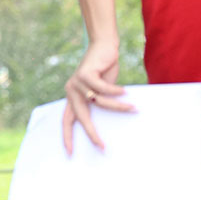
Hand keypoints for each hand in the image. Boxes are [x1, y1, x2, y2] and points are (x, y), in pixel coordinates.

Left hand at [62, 38, 136, 154]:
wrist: (103, 46)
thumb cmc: (104, 70)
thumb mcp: (99, 90)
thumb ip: (97, 103)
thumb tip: (104, 124)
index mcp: (72, 97)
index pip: (66, 121)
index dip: (67, 137)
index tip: (70, 153)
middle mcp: (71, 91)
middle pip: (80, 118)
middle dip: (91, 133)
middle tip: (101, 147)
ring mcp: (76, 82)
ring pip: (99, 102)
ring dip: (118, 107)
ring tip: (133, 109)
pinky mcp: (85, 73)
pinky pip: (103, 89)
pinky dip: (116, 92)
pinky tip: (125, 92)